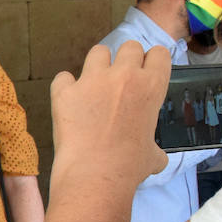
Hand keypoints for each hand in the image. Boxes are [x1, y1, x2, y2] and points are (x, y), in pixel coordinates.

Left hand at [51, 41, 168, 185]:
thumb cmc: (128, 167)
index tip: (144, 73)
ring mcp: (93, 80)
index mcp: (151, 86)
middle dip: (125, 60)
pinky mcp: (65, 91)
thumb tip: (156, 159)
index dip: (151, 63)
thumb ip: (153, 148)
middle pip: (129, 46)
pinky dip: (64, 87)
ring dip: (97, 65)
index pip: (158, 53)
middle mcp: (124, 75)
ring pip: (98, 52)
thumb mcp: (152, 155)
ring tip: (93, 86)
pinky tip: (67, 101)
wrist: (95, 175)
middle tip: (119, 81)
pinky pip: (62, 77)